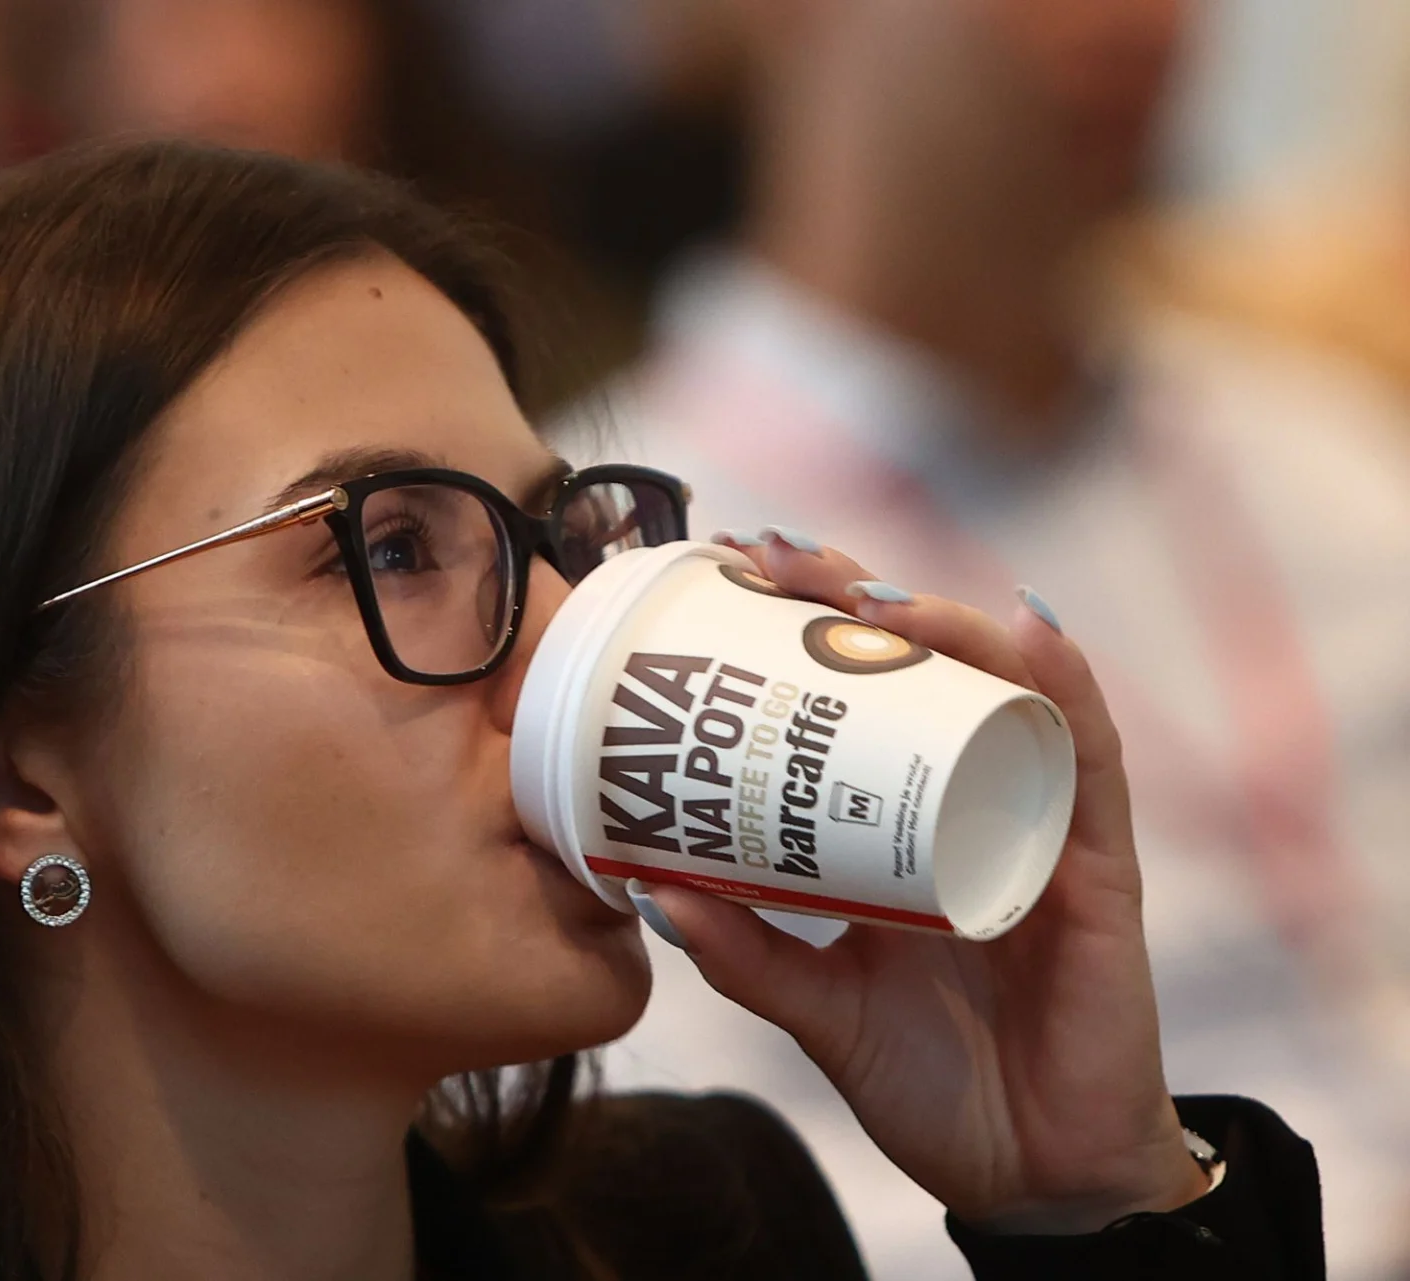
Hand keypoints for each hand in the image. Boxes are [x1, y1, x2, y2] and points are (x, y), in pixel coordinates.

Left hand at [639, 536, 1210, 1232]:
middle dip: (853, 596)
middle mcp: (971, 798)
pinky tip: (1034, 629)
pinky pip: (1089, 761)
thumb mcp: (817, 1009)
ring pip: (1003, 689)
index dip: (802, 624)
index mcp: (901, 819)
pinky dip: (1067, 688)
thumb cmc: (934, 1082)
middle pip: (924, 665)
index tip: (728, 573)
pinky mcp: (1099, 868)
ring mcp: (1038, 823)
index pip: (858, 690)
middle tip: (775, 556)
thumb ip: (746, 955)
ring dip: (944, 623)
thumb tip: (645, 889)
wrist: (1032, 1177)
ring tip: (869, 598)